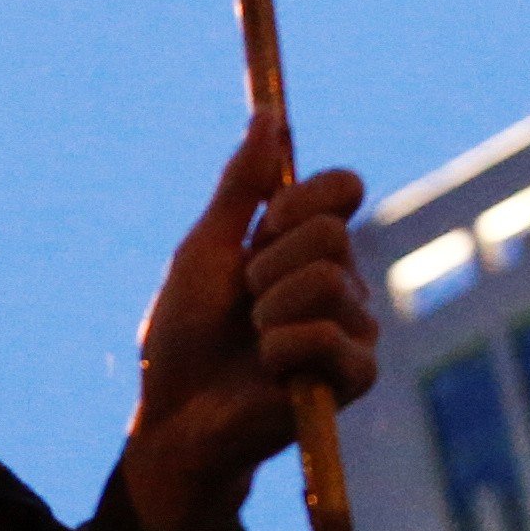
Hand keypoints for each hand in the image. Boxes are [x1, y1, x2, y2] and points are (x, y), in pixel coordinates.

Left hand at [121, 114, 377, 530]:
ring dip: (267, 311)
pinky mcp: (355, 377)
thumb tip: (268, 115)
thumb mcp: (204, 249)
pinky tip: (269, 372)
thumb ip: (240, 186)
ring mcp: (354, 329)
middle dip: (266, 265)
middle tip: (245, 304)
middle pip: (329, 232)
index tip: (265, 224)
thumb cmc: (184, 337)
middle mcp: (341, 281)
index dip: (302, 198)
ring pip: (327, 281)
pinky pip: (326, 334)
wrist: (174, 416)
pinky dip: (280, 349)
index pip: (342, 188)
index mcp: (307, 247)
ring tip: (253, 341)